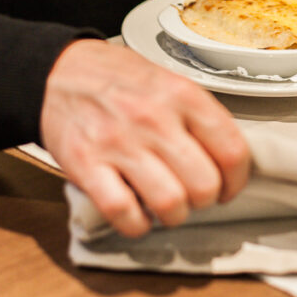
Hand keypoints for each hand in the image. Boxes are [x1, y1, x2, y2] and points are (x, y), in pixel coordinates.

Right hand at [40, 39, 249, 237]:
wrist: (59, 72)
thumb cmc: (120, 81)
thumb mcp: (169, 82)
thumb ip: (199, 117)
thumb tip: (229, 161)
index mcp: (182, 95)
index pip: (232, 151)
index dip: (237, 180)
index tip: (227, 187)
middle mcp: (154, 118)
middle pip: (204, 185)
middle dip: (204, 200)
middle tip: (193, 195)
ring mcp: (118, 142)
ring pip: (170, 204)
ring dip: (173, 216)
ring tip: (167, 206)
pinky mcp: (85, 164)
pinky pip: (123, 212)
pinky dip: (135, 224)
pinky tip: (136, 214)